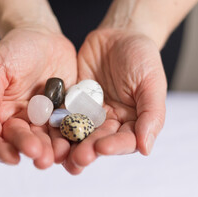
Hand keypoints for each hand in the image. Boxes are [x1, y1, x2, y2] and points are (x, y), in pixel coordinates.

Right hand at [0, 27, 76, 168]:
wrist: (44, 37)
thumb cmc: (14, 49)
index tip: (13, 157)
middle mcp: (20, 121)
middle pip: (21, 143)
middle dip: (31, 150)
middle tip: (42, 157)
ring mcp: (43, 120)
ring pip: (46, 141)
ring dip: (52, 150)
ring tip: (60, 153)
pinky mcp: (63, 115)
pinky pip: (67, 129)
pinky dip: (71, 137)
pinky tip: (78, 142)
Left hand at [62, 28, 166, 174]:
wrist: (117, 36)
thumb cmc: (141, 58)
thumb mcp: (152, 83)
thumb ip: (151, 115)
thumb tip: (146, 149)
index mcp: (131, 123)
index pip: (124, 140)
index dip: (114, 146)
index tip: (103, 148)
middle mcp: (108, 123)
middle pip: (98, 141)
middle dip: (88, 150)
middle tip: (78, 158)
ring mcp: (87, 115)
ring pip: (78, 134)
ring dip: (69, 145)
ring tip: (60, 154)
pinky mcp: (70, 104)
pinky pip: (62, 115)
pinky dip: (55, 124)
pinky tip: (46, 133)